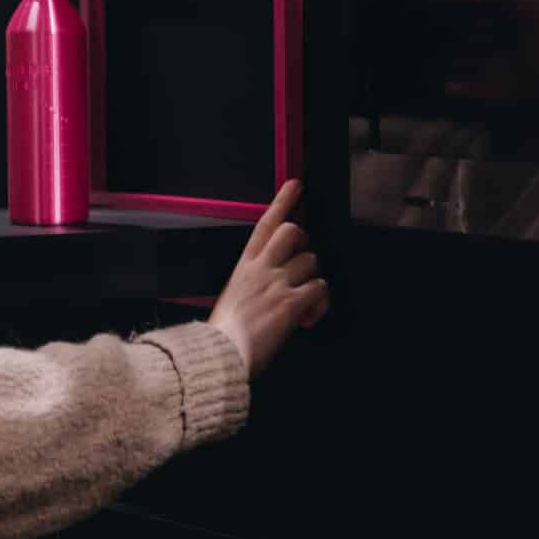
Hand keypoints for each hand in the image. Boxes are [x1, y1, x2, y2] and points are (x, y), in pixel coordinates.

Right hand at [210, 181, 328, 375]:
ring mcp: (276, 284)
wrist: (219, 353)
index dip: (282, 201)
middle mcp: (261, 269)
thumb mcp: (231, 298)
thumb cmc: (223, 334)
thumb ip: (253, 284)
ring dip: (313, 280)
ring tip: (303, 303)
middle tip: (302, 265)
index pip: (265, 224)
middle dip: (305, 244)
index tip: (295, 185)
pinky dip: (320, 304)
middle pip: (294, 232)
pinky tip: (308, 318)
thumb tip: (273, 285)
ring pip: (312, 261)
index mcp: (244, 267)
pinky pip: (320, 289)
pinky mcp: (290, 304)